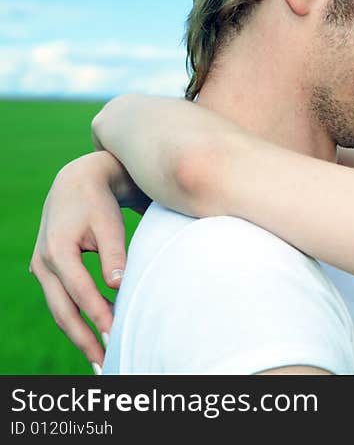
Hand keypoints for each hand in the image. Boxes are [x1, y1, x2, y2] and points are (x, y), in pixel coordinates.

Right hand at [29, 151, 142, 367]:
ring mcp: (41, 268)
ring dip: (79, 333)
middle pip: (63, 311)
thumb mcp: (108, 222)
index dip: (98, 316)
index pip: (81, 292)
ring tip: (101, 357)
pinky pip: (61, 301)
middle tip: (104, 364)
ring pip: (59, 309)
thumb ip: (114, 253)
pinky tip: (95, 333)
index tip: (116, 336)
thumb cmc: (98, 202)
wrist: (76, 183)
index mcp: (58, 250)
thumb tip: (119, 284)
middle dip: (83, 339)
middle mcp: (43, 263)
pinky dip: (76, 318)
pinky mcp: (47, 271)